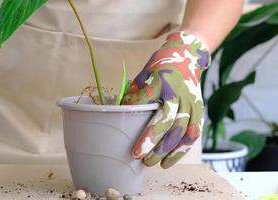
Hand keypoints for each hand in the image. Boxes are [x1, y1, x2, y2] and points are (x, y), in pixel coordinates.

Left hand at [123, 32, 209, 167]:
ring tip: (151, 163)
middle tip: (138, 155)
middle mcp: (178, 92)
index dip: (133, 111)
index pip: (145, 99)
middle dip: (152, 140)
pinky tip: (169, 161)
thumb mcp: (144, 74)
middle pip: (167, 120)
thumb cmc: (160, 66)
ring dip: (166, 150)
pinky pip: (192, 134)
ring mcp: (191, 102)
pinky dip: (181, 150)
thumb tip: (121, 114)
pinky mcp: (198, 110)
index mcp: (161, 80)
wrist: (187, 56)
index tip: (123, 125)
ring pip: (181, 131)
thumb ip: (135, 93)